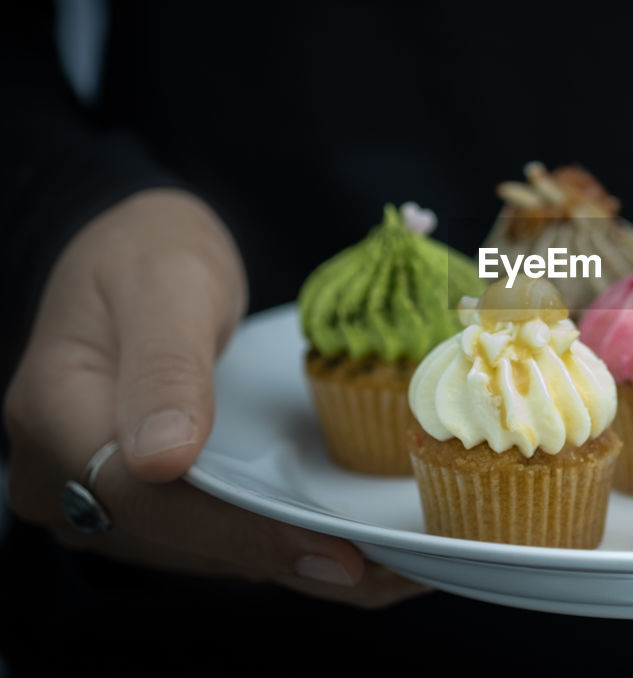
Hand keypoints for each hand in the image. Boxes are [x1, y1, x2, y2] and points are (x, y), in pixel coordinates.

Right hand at [4, 189, 426, 606]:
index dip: (244, 532)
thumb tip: (162, 460)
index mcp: (56, 414)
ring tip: (385, 566)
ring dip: (286, 559)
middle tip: (388, 569)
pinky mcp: (140, 500)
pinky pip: (208, 534)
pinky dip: (274, 541)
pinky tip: (347, 548)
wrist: (133, 254)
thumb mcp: (168, 284)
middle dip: (282, 555)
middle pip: (178, 538)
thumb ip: (166, 366)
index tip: (332, 549)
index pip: (149, 501)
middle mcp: (62, 475)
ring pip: (197, 548)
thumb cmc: (149, 252)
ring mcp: (98, 495)